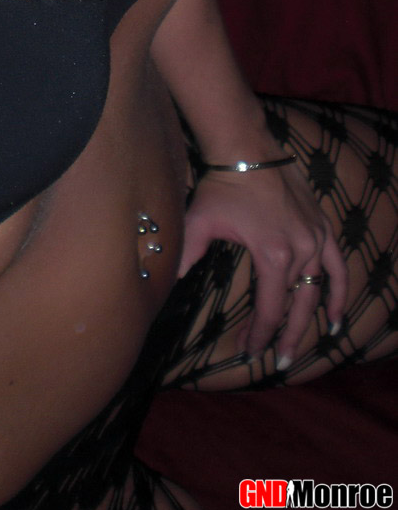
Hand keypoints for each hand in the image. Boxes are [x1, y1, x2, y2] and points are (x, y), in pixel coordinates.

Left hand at [178, 157, 347, 364]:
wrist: (246, 148)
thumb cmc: (222, 184)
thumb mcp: (200, 221)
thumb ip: (187, 254)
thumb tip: (170, 279)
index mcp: (273, 256)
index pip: (268, 309)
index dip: (259, 334)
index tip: (247, 352)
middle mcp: (301, 252)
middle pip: (295, 307)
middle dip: (285, 337)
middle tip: (276, 362)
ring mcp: (315, 239)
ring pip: (319, 291)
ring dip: (313, 320)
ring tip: (311, 344)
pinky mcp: (322, 226)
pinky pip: (337, 266)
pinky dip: (340, 290)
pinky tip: (335, 313)